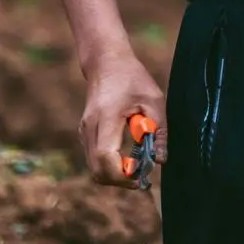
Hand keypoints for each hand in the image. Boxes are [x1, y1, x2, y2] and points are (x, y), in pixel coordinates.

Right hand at [80, 49, 167, 188]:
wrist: (106, 63)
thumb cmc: (132, 78)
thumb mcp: (154, 100)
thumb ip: (158, 131)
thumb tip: (160, 160)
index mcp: (105, 118)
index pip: (106, 158)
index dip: (122, 175)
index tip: (141, 177)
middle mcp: (89, 128)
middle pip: (97, 171)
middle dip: (120, 180)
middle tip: (142, 176)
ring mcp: (83, 132)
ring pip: (94, 168)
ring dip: (115, 174)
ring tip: (137, 165)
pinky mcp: (85, 134)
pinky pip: (94, 159)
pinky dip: (110, 166)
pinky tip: (127, 157)